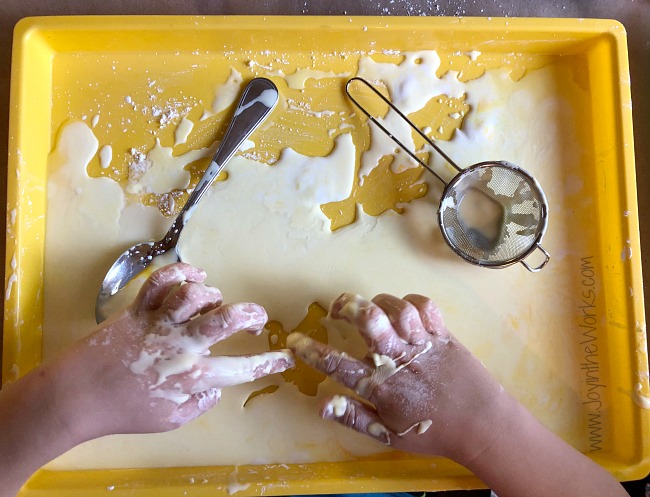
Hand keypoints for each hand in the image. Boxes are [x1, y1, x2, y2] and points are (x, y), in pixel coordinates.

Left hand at [53, 263, 293, 439]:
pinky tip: (193, 276)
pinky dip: (181, 273)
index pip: (242, 368)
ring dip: (212, 295)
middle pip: (226, 318)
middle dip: (251, 314)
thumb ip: (200, 404)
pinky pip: (162, 281)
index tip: (285, 357)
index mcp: (192, 375)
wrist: (76, 396)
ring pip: (196, 295)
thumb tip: (217, 386)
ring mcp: (159, 323)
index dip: (270, 362)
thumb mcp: (170, 420)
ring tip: (213, 302)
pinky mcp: (139, 309)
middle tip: (256, 317)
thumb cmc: (123, 411)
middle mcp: (181, 345)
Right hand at [287, 293, 508, 464]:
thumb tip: (320, 404)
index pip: (338, 365)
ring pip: (397, 308)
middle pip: (370, 321)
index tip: (295, 340)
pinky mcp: (443, 334)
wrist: (483, 425)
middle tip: (338, 309)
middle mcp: (400, 360)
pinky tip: (404, 311)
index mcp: (383, 386)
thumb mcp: (388, 433)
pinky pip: (425, 306)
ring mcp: (423, 344)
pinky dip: (412, 302)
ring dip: (380, 303)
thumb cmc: (433, 432)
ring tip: (372, 308)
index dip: (312, 351)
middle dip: (349, 307)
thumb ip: (353, 417)